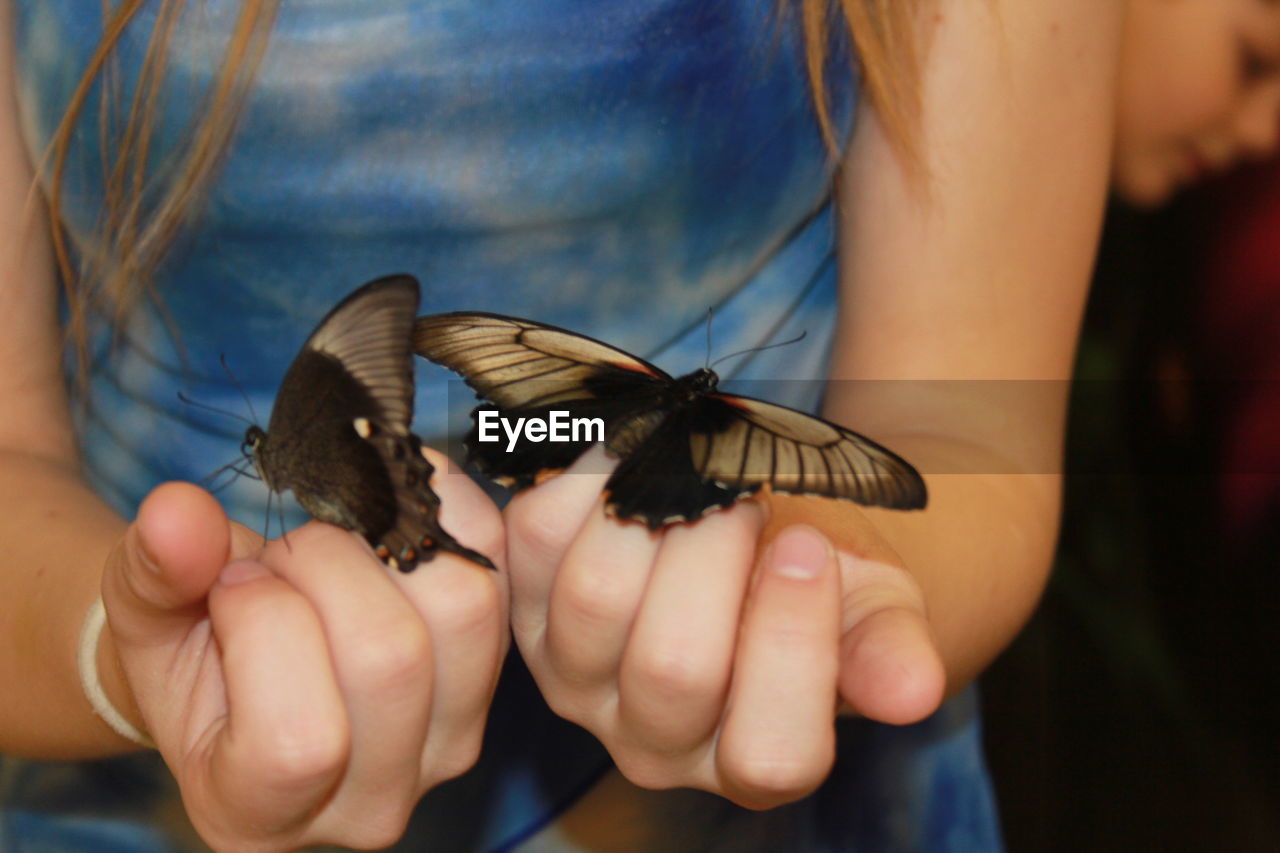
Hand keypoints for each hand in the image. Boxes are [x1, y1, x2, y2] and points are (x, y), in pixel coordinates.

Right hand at [97, 452, 506, 851]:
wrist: (243, 659)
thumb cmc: (190, 652)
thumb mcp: (146, 619)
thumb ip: (152, 574)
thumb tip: (176, 512)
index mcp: (262, 814)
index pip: (299, 739)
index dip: (264, 626)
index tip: (231, 582)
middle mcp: (373, 801)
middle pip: (391, 657)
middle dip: (323, 565)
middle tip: (281, 553)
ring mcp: (448, 742)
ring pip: (462, 609)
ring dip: (387, 542)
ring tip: (332, 542)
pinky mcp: (493, 675)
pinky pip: (497, 571)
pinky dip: (454, 512)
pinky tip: (396, 498)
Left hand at [504, 447, 943, 809]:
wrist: (758, 534)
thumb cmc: (828, 578)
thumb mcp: (876, 605)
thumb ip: (889, 647)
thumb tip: (911, 691)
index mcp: (754, 758)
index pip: (770, 750)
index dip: (792, 644)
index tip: (810, 545)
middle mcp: (654, 741)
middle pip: (673, 669)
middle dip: (716, 554)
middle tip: (746, 492)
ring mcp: (577, 680)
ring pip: (593, 602)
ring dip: (651, 511)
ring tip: (694, 468)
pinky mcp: (525, 609)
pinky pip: (535, 539)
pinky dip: (584, 479)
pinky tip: (634, 454)